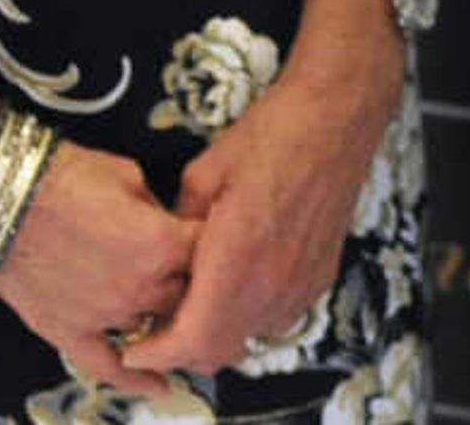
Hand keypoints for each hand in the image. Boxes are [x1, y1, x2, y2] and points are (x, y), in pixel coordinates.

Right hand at [0, 137, 197, 397]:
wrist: (1, 197)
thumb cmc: (64, 177)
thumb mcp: (129, 177)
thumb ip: (160, 210)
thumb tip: (172, 227)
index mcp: (164, 243)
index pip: (213, 255)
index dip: (216, 246)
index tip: (216, 243)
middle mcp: (141, 286)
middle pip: (190, 297)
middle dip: (195, 285)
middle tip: (193, 274)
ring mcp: (105, 315)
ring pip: (157, 328)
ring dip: (166, 319)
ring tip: (176, 312)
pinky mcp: (69, 333)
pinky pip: (109, 368)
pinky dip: (136, 380)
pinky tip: (160, 387)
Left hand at [118, 30, 402, 376]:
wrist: (336, 115)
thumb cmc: (271, 135)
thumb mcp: (203, 175)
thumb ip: (178, 229)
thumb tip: (165, 257)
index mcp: (236, 259)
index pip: (190, 338)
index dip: (156, 353)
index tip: (133, 350)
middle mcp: (272, 284)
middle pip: (218, 351)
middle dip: (181, 349)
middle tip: (157, 328)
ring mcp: (301, 284)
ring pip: (248, 340)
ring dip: (218, 335)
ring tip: (197, 305)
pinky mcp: (321, 276)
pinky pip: (277, 319)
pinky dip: (250, 318)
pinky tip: (240, 286)